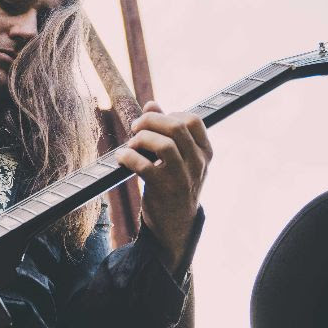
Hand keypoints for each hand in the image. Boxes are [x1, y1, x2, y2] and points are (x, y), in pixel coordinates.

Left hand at [114, 100, 212, 272]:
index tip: (155, 123)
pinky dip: (129, 157)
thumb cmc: (174, 184)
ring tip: (132, 145)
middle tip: (136, 128)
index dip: (170, 115)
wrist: (176, 223)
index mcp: (205, 153)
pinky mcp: (164, 191)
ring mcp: (182, 178)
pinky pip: (145, 167)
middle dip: (150, 121)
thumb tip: (152, 104)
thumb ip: (166, 130)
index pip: (193, 120)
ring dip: (142, 139)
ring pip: (164, 144)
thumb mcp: (179, 158)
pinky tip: (122, 158)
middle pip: (177, 127)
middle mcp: (197, 163)